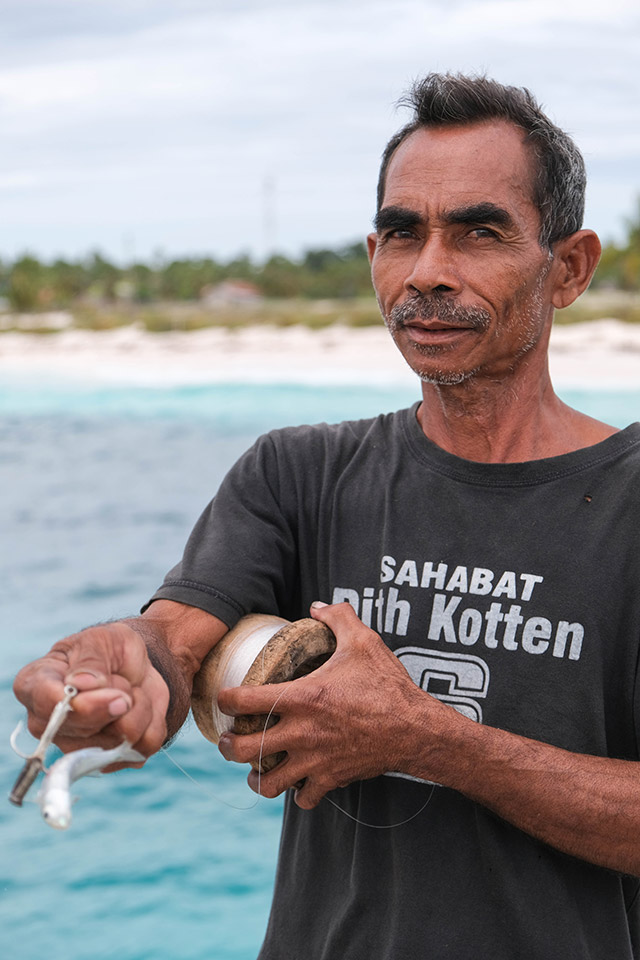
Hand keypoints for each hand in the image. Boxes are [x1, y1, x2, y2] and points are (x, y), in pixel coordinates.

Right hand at [13, 621, 169, 760]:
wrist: (136, 667)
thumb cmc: (109, 649)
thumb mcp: (101, 639)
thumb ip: (90, 659)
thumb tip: (80, 683)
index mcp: (34, 686)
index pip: (48, 704)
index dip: (85, 701)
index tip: (112, 687)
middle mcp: (46, 724)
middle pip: (87, 726)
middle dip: (119, 697)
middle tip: (122, 680)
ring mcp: (73, 747)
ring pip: (118, 740)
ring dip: (139, 709)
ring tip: (130, 692)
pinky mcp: (105, 762)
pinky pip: (140, 749)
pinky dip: (152, 724)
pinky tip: (139, 710)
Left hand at [217, 601, 429, 807]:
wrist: (415, 729)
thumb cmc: (386, 685)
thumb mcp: (363, 642)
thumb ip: (338, 618)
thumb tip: (318, 606)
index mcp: (302, 697)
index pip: (244, 700)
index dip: (226, 698)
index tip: (224, 697)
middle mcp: (301, 733)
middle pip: (244, 750)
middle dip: (229, 746)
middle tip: (229, 739)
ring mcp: (314, 760)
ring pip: (267, 783)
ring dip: (257, 777)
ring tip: (255, 769)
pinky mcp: (331, 779)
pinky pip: (302, 799)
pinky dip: (296, 794)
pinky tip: (297, 783)